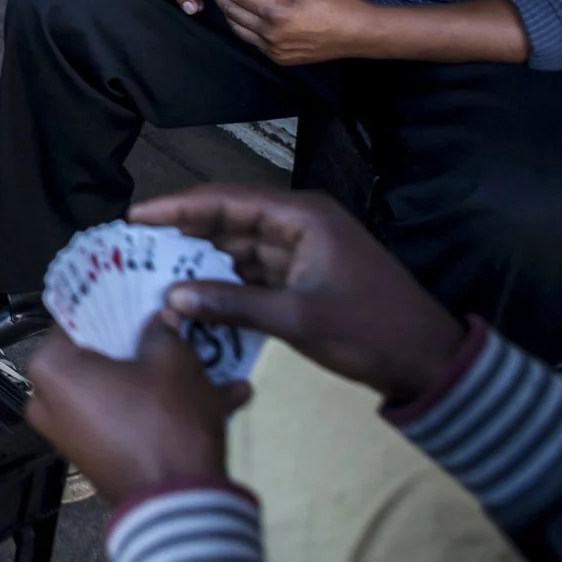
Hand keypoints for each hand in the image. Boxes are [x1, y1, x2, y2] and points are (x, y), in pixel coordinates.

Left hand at [25, 318, 248, 506]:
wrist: (179, 506)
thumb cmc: (164, 423)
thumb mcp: (173, 361)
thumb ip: (163, 330)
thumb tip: (161, 316)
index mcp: (50, 367)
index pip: (76, 314)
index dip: (112, 300)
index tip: (138, 290)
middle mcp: (47, 400)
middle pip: (98, 354)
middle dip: (140, 343)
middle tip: (172, 325)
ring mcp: (69, 433)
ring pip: (119, 389)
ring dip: (161, 378)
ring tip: (206, 363)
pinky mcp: (95, 456)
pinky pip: (127, 418)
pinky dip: (162, 409)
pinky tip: (219, 397)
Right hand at [132, 185, 466, 402]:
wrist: (427, 362)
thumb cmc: (370, 331)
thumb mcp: (297, 318)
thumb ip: (232, 305)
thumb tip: (172, 298)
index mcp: (303, 216)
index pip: (227, 199)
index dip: (178, 207)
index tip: (135, 217)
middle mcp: (298, 224)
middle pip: (228, 218)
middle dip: (183, 233)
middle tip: (134, 247)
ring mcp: (300, 251)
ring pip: (237, 246)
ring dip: (200, 260)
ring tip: (152, 270)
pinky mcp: (301, 278)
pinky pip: (251, 272)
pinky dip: (222, 282)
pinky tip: (191, 294)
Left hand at [204, 0, 376, 65]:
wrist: (358, 32)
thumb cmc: (335, 2)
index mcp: (275, 12)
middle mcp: (270, 34)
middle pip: (232, 12)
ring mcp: (273, 49)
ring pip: (238, 29)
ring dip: (228, 11)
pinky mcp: (279, 58)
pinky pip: (252, 40)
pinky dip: (243, 26)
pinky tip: (243, 14)